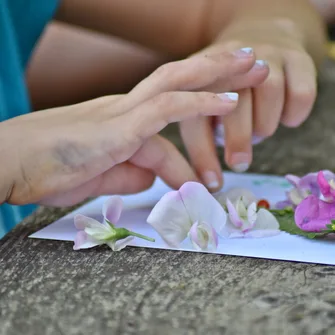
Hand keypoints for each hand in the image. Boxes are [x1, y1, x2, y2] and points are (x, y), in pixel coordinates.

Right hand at [0, 49, 267, 206]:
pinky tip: (230, 102)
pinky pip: (165, 108)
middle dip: (219, 66)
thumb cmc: (51, 167)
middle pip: (180, 76)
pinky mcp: (117, 126)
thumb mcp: (103, 174)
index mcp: (123, 117)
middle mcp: (126, 106)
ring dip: (219, 74)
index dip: (204, 103)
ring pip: (177, 81)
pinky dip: (199, 104)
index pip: (171, 107)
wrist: (11, 162)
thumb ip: (132, 172)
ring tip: (255, 67)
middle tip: (253, 60)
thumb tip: (156, 178)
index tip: (233, 102)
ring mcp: (122, 112)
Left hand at [180, 19, 316, 189]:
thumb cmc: (227, 87)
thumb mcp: (205, 103)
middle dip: (238, 139)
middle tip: (239, 164)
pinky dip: (295, 113)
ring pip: (269, 91)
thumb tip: (203, 182)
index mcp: (200, 78)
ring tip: (261, 132)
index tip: (213, 183)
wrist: (261, 35)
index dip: (202, 153)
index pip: (194, 116)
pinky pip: (302, 91)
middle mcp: (230, 63)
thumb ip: (200, 134)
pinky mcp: (296, 57)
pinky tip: (287, 120)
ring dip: (265, 124)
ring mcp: (265, 55)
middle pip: (233, 101)